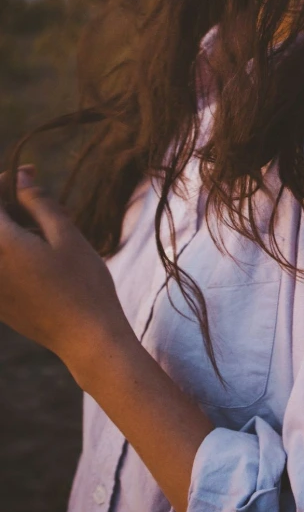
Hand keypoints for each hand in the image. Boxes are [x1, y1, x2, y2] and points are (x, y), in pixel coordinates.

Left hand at [0, 165, 135, 384]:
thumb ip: (39, 203)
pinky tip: (38, 252)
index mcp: (0, 244)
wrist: (86, 337)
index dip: (6, 182)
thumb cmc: (82, 282)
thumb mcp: (66, 235)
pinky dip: (10, 250)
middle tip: (36, 198)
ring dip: (9, 228)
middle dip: (6, 205)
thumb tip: (21, 179)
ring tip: (43, 226)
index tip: (31, 174)